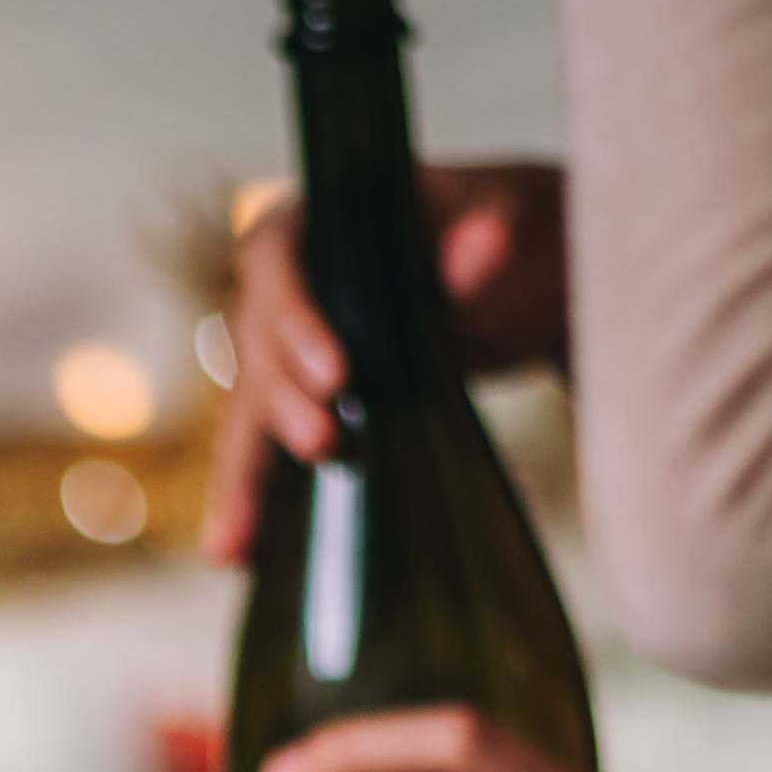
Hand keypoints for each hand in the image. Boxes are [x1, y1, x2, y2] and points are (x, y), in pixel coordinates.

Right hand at [204, 158, 572, 565]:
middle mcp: (294, 283)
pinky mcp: (313, 400)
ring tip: (237, 544)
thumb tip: (473, 256)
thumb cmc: (520, 226)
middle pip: (254, 341)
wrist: (534, 274)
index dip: (291, 313)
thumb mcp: (518, 217)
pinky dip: (256, 499)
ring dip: (243, 474)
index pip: (273, 253)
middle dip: (278, 399)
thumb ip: (493, 232)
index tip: (336, 372)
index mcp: (325, 216)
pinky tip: (240, 556)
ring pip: (251, 408)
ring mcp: (296, 347)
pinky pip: (272, 446)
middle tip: (323, 443)